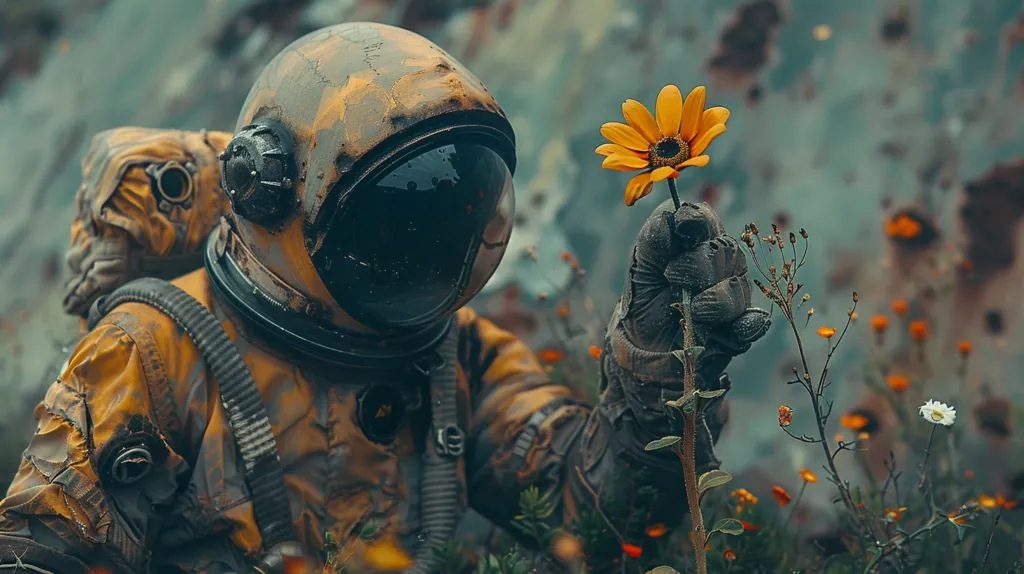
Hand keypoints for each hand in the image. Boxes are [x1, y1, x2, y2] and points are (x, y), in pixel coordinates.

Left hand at [619, 199, 769, 386]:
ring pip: (736, 288)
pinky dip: (746, 326)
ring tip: (693, 311)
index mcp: (695, 243)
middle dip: (697, 265)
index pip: (704, 220)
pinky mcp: (740, 328)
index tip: (682, 230)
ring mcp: (733, 295)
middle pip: (725, 250)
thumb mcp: (641, 269)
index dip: (696, 221)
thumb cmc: (645, 299)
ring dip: (713, 300)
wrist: (644, 347)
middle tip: (671, 276)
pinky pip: (753, 323)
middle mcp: (720, 264)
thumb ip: (653, 240)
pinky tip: (733, 330)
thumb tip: (669, 217)